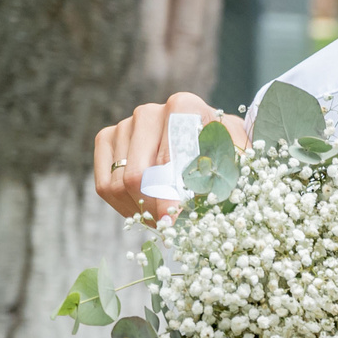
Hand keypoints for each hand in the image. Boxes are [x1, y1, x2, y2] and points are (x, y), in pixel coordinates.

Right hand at [92, 92, 247, 221]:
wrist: (210, 135)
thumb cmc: (225, 151)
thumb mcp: (234, 161)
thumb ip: (217, 180)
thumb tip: (190, 211)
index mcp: (183, 108)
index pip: (167, 161)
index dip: (168, 197)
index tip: (172, 224)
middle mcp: (149, 112)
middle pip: (136, 176)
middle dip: (152, 208)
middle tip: (169, 229)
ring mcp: (124, 124)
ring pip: (118, 184)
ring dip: (140, 210)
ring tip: (163, 219)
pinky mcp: (107, 139)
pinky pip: (104, 184)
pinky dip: (123, 205)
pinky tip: (145, 211)